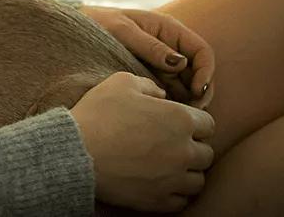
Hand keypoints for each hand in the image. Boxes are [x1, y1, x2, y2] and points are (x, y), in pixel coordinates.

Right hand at [70, 72, 215, 212]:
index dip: (193, 122)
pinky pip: (181, 201)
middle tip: (170, 145)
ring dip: (187, 173)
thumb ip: (149, 85)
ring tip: (167, 167)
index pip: (208, 124)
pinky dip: (174, 193)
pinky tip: (159, 183)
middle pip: (206, 154)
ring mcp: (173, 179)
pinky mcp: (159, 200)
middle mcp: (184, 151)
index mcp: (180, 119)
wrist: (75, 152)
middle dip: (192, 148)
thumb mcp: (120, 82)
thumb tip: (162, 95)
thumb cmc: (97, 114)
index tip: (175, 124)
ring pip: (198, 180)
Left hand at [80, 4, 214, 108]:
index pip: (201, 51)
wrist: (73, 31)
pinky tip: (165, 114)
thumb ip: (150, 46)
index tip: (197, 92)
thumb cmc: (97, 23)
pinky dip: (172, 102)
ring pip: (185, 84)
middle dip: (199, 91)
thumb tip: (181, 62)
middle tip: (193, 112)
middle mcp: (169, 46)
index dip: (205, 72)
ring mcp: (160, 62)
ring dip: (187, 100)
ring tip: (179, 116)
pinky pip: (168, 90)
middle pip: (197, 72)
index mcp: (168, 29)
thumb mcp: (122, 31)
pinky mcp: (150, 75)